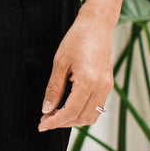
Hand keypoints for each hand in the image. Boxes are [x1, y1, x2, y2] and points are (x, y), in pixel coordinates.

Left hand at [38, 13, 114, 130]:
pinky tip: (69, 107)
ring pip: (91, 116)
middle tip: (45, 119)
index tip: (42, 125)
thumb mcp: (59, 63)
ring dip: (74, 120)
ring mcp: (107, 86)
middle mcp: (101, 87)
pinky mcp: (108, 84)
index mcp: (88, 81)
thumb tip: (47, 109)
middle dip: (62, 123)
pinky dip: (83, 112)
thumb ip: (54, 89)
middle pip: (81, 117)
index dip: (54, 122)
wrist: (97, 25)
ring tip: (56, 115)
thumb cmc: (77, 39)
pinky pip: (97, 107)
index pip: (70, 112)